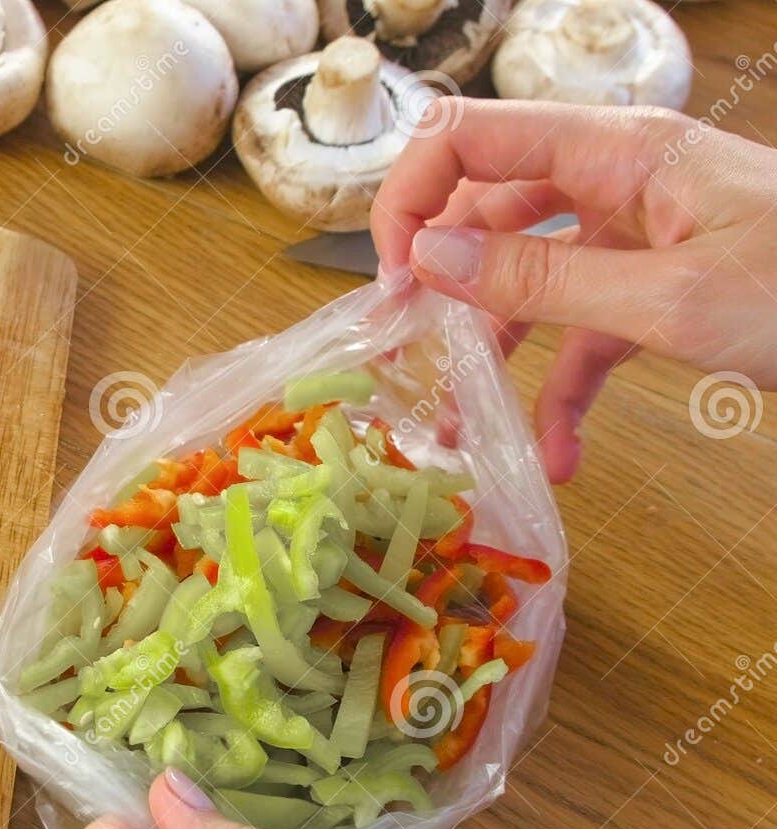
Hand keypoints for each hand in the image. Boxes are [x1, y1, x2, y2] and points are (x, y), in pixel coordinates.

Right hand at [370, 99, 776, 482]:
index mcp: (615, 150)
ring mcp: (634, 236)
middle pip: (486, 213)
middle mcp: (614, 182)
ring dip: (492, 354)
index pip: (468, 139)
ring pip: (526, 281)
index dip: (410, 199)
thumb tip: (426, 259)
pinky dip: (564, 395)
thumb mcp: (668, 296)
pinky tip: (559, 456)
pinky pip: (584, 336)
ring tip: (460, 424)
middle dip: (438, 285)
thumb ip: (542, 276)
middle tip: (404, 356)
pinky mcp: (656, 291)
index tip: (392, 284)